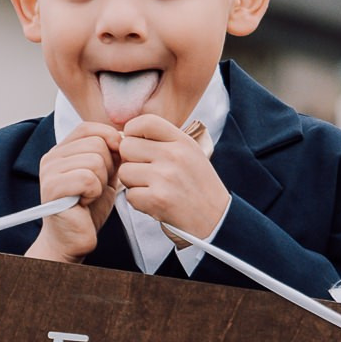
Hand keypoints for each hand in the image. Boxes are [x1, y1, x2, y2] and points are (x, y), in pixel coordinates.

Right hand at [29, 121, 120, 261]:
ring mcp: (49, 172)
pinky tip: (85, 202)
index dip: (109, 140)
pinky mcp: (52, 188)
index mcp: (62, 150)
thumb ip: (111, 155)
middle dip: (108, 167)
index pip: (89, 128)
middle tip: (97, 187)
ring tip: (90, 195)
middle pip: (96, 143)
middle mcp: (52, 157)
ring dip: (101, 182)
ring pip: (94, 161)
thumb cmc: (88, 210)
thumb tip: (125, 136)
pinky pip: (87, 178)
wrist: (73, 240)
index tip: (115, 162)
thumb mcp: (105, 175)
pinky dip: (94, 192)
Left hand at [118, 116, 229, 238]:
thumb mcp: (189, 154)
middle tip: (147, 173)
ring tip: (153, 188)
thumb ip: (162, 141)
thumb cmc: (198, 186)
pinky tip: (155, 203)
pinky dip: (139, 202)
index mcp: (182, 141)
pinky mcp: (158, 199)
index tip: (137, 145)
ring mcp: (165, 177)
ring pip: (124, 172)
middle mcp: (174, 155)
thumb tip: (124, 135)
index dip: (133, 132)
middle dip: (131, 161)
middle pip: (127, 147)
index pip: (145, 121)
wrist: (216, 219)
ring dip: (133, 183)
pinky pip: (129, 195)